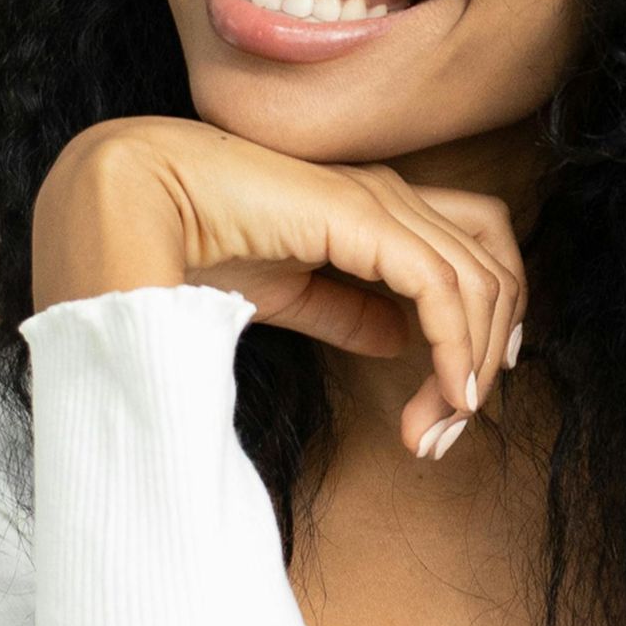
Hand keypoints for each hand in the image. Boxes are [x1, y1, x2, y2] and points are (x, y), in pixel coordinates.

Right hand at [29, 115, 527, 455]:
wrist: (131, 204)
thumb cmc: (193, 242)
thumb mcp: (288, 294)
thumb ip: (346, 311)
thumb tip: (397, 338)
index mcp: (378, 209)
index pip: (475, 261)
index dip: (485, 331)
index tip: (455, 406)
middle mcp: (392, 197)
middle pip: (495, 272)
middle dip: (489, 356)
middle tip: (449, 429)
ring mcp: (382, 201)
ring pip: (481, 282)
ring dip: (472, 364)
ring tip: (437, 428)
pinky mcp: (363, 217)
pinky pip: (442, 287)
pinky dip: (456, 345)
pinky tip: (444, 396)